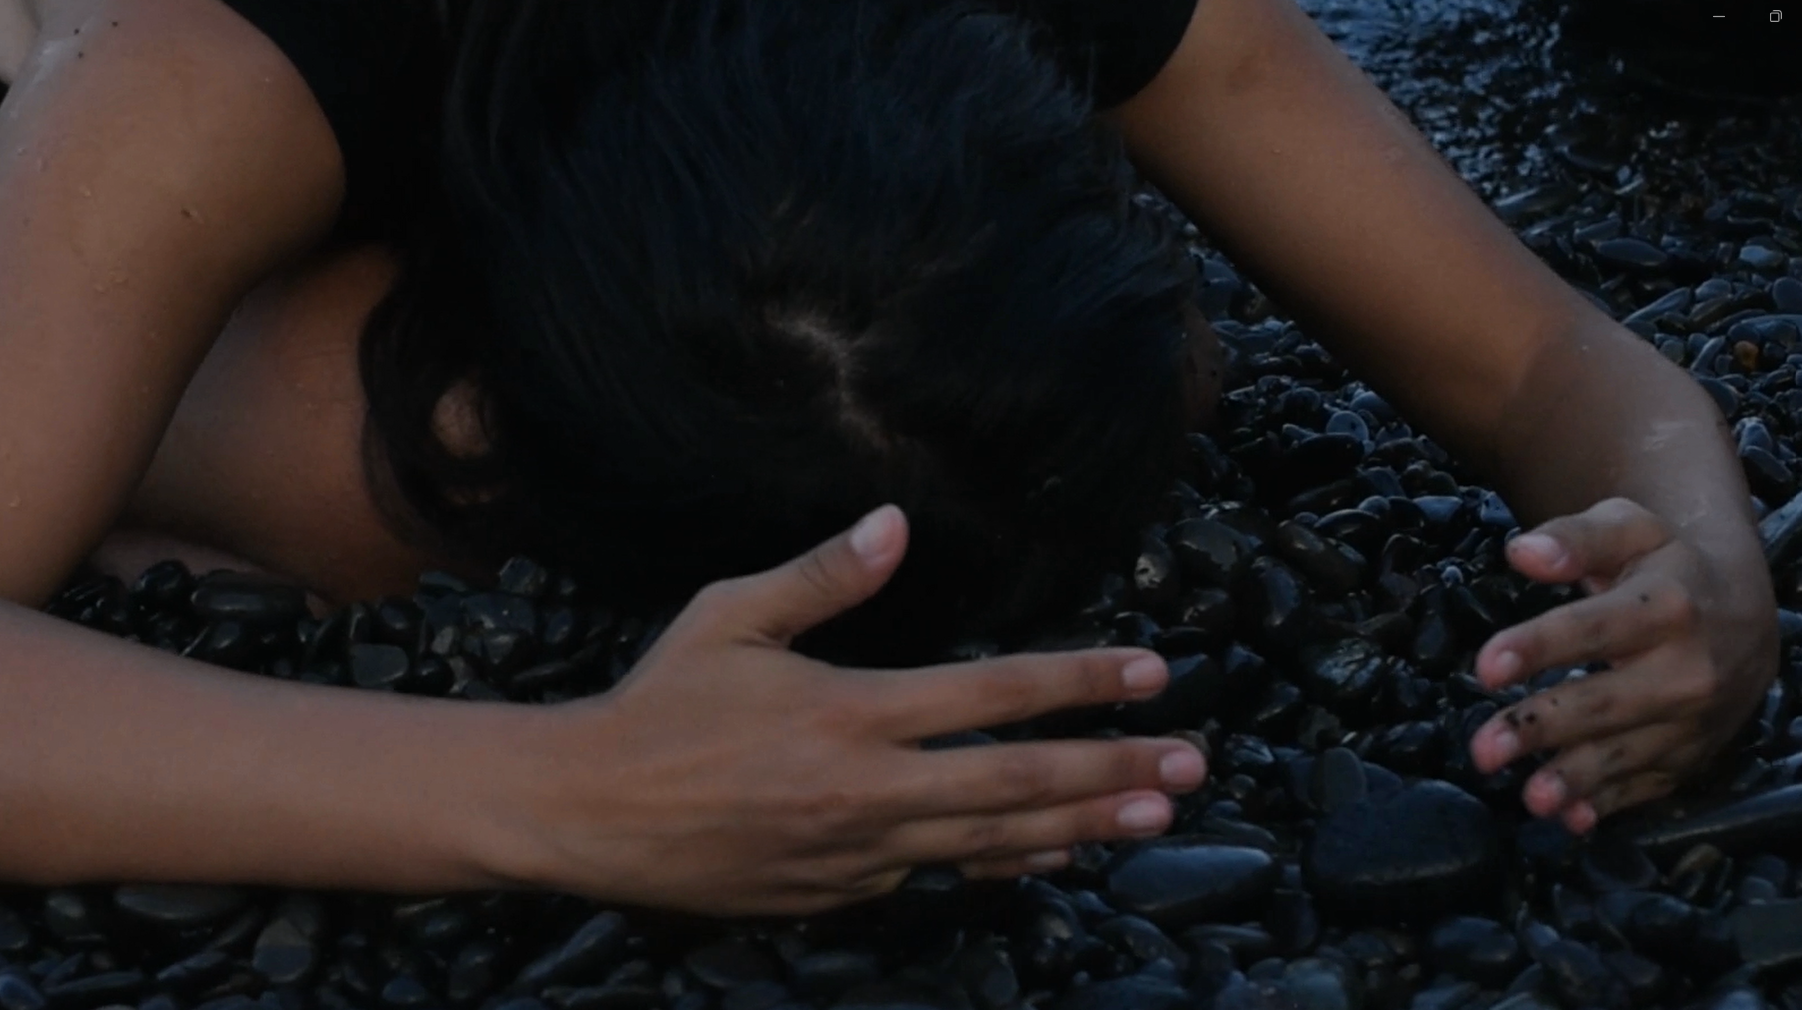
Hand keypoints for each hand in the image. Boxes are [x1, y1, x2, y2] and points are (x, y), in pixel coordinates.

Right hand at [513, 506, 1207, 915]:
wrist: (589, 813)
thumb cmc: (659, 703)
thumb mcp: (729, 616)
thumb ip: (822, 575)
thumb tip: (896, 521)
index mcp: (851, 710)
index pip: (994, 693)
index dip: (1080, 682)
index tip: (1152, 673)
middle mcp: (869, 788)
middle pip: (1018, 781)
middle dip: (1112, 769)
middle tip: (1191, 765)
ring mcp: (858, 852)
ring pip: (994, 843)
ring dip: (1081, 828)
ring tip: (1153, 818)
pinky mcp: (840, 894)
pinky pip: (939, 877)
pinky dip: (1004, 865)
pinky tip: (1052, 857)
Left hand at [1467, 498, 1776, 833]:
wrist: (1744, 610)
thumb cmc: (1665, 565)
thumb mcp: (1628, 529)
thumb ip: (1575, 538)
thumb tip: (1522, 553)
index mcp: (1668, 606)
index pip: (1593, 628)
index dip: (1539, 647)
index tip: (1485, 668)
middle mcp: (1688, 669)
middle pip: (1606, 702)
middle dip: (1542, 729)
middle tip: (1483, 750)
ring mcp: (1693, 720)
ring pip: (1627, 753)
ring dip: (1576, 780)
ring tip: (1530, 799)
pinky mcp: (1691, 755)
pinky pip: (1648, 785)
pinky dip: (1610, 805)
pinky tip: (1572, 820)